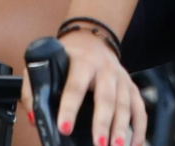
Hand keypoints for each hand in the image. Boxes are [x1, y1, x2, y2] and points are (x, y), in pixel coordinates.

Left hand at [25, 28, 143, 145]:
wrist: (92, 39)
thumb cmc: (68, 56)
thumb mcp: (47, 62)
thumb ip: (35, 88)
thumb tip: (35, 118)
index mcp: (82, 63)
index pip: (75, 86)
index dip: (69, 108)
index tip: (64, 127)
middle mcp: (105, 70)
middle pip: (106, 98)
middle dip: (102, 123)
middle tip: (98, 144)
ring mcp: (121, 78)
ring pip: (125, 105)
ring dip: (122, 129)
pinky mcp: (131, 87)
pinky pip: (139, 109)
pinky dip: (139, 128)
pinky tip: (134, 144)